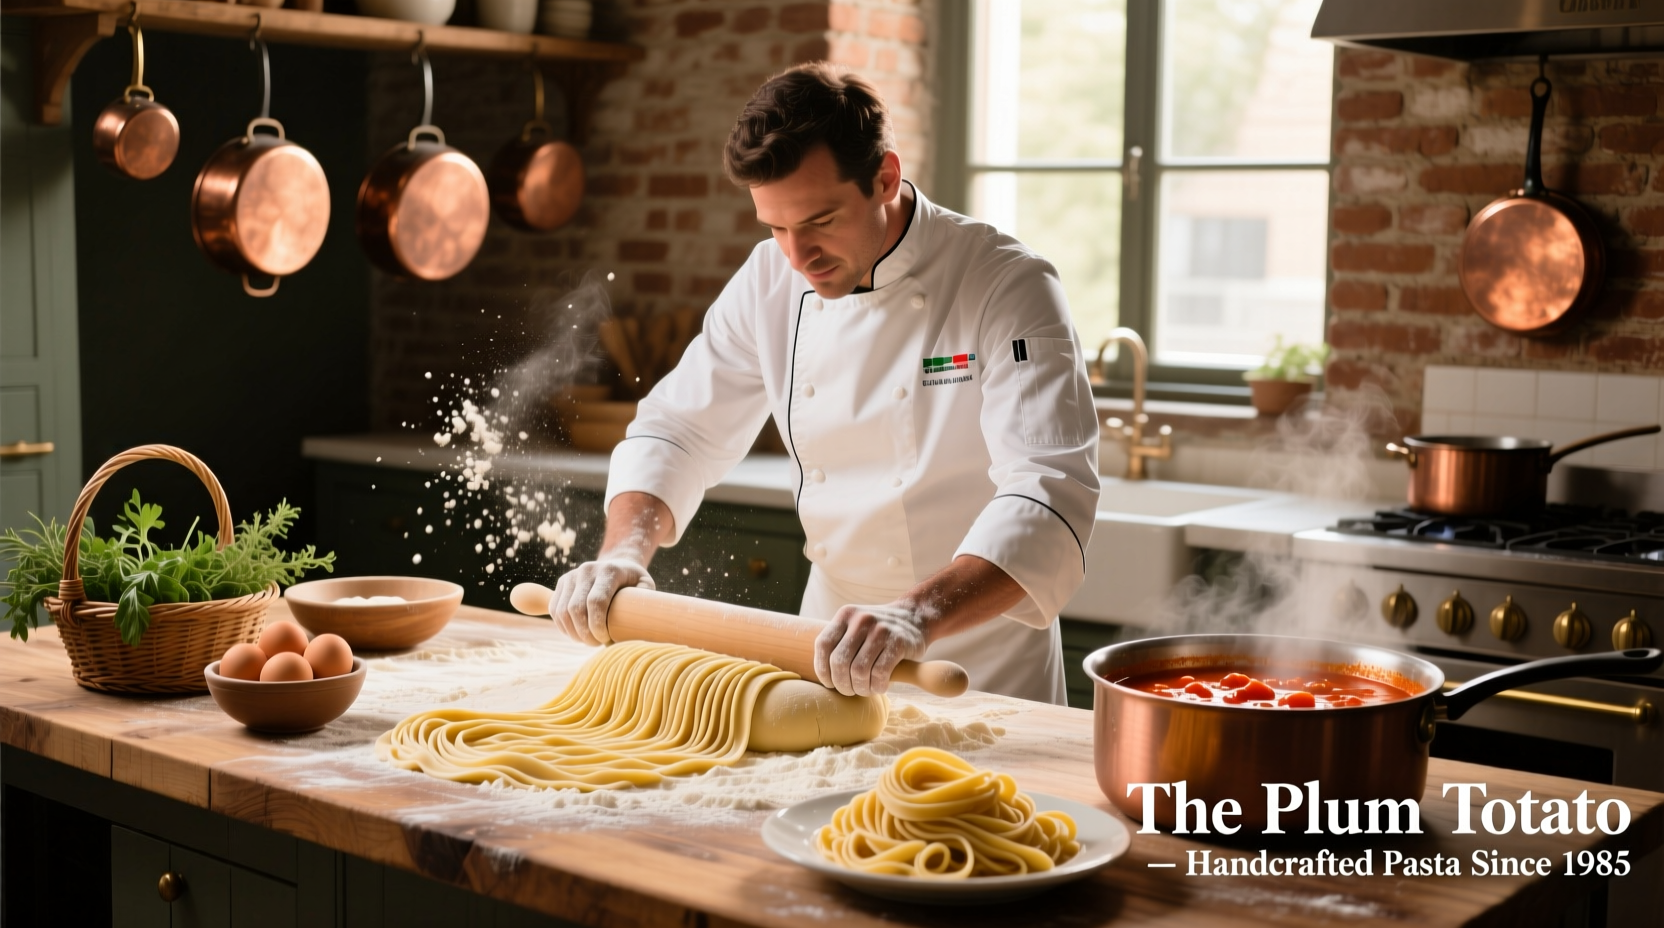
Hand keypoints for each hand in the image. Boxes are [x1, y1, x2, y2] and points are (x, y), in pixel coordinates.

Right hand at [548, 559, 653, 645]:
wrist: (616, 564)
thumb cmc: (633, 582)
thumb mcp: (645, 586)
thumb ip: (644, 603)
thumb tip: (639, 626)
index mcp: (609, 571)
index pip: (596, 601)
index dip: (597, 625)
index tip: (604, 639)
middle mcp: (587, 570)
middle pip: (576, 608)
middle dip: (584, 633)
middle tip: (596, 644)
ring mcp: (572, 575)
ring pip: (562, 611)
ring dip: (572, 632)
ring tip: (586, 640)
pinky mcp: (562, 583)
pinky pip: (555, 609)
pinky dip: (563, 626)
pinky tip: (575, 633)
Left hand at [814, 602, 929, 696]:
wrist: (916, 618)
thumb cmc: (879, 631)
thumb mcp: (856, 625)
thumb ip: (839, 642)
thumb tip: (822, 675)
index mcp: (846, 615)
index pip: (823, 645)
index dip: (822, 670)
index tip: (831, 683)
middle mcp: (861, 619)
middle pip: (840, 662)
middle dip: (842, 684)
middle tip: (850, 691)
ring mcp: (881, 630)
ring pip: (859, 670)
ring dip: (861, 688)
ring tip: (866, 690)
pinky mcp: (899, 642)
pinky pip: (880, 673)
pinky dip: (877, 686)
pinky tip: (880, 686)